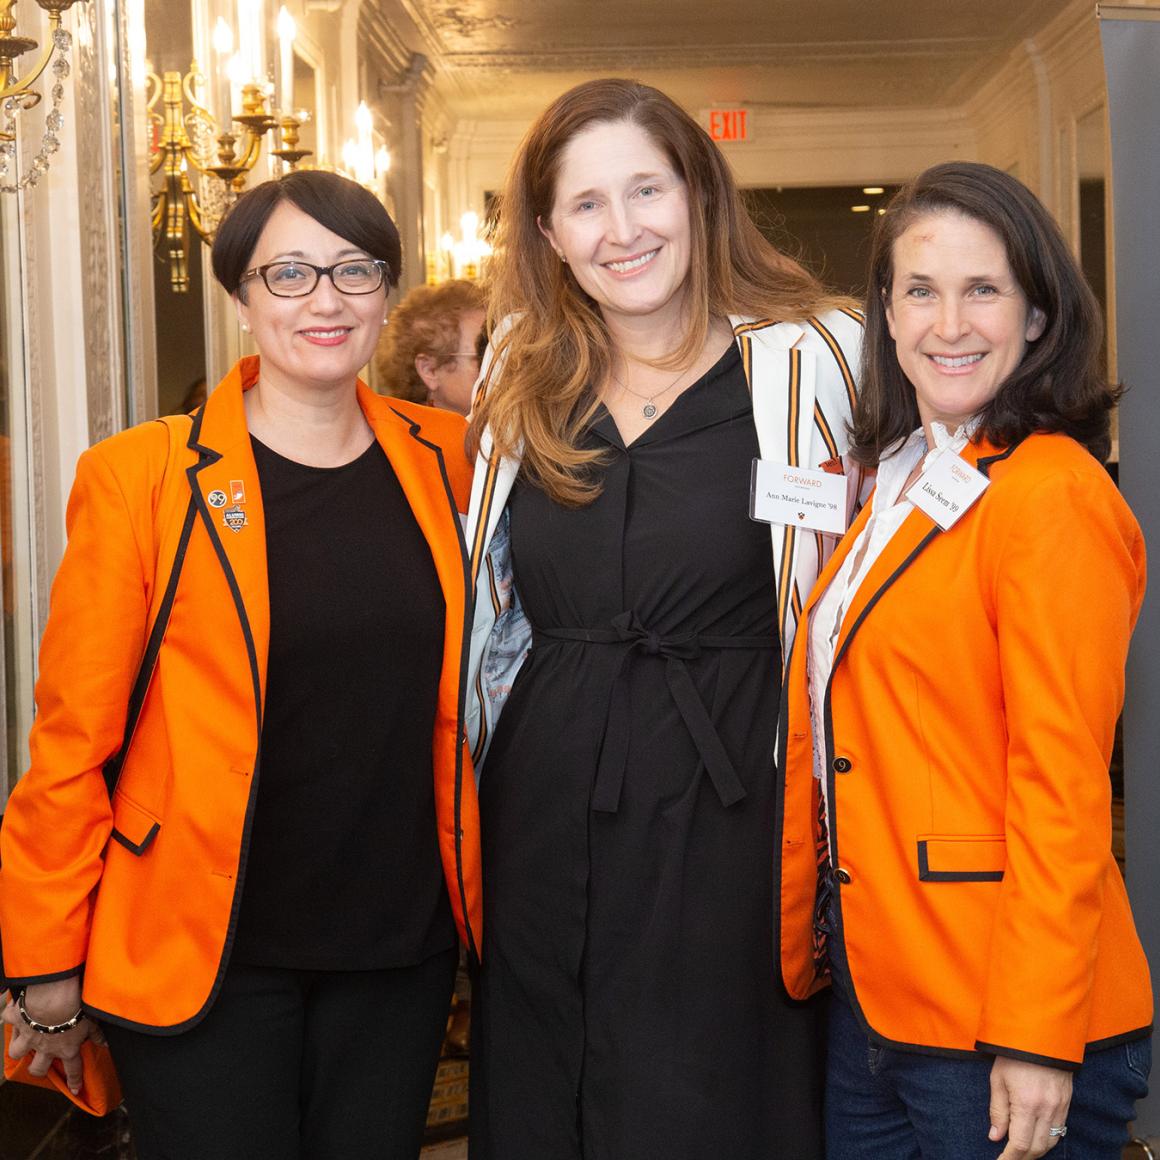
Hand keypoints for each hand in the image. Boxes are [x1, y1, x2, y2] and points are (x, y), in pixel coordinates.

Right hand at [3, 979, 104, 1095]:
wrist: (54, 996)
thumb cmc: (77, 1007)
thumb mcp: (92, 1021)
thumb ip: (97, 1035)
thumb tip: (106, 1044)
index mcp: (67, 1047)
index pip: (73, 1068)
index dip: (74, 1080)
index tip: (74, 1089)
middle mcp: (46, 1046)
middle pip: (37, 1068)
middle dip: (38, 1069)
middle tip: (39, 1066)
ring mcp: (28, 1036)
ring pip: (17, 1052)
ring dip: (19, 1048)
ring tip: (22, 1043)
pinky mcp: (17, 1020)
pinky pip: (10, 1021)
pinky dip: (12, 1017)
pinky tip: (15, 1013)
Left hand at [988, 1056, 1072, 1157]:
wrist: (1042, 1034)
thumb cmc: (1014, 1053)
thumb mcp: (998, 1079)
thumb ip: (997, 1110)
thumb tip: (996, 1137)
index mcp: (1027, 1104)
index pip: (1020, 1144)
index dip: (1009, 1158)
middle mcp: (1047, 1109)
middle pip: (1037, 1148)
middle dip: (1022, 1157)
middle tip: (1008, 1158)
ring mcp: (1060, 1107)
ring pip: (1051, 1142)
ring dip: (1036, 1150)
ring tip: (1021, 1151)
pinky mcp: (1067, 1102)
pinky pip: (1060, 1130)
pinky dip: (1048, 1139)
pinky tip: (1036, 1137)